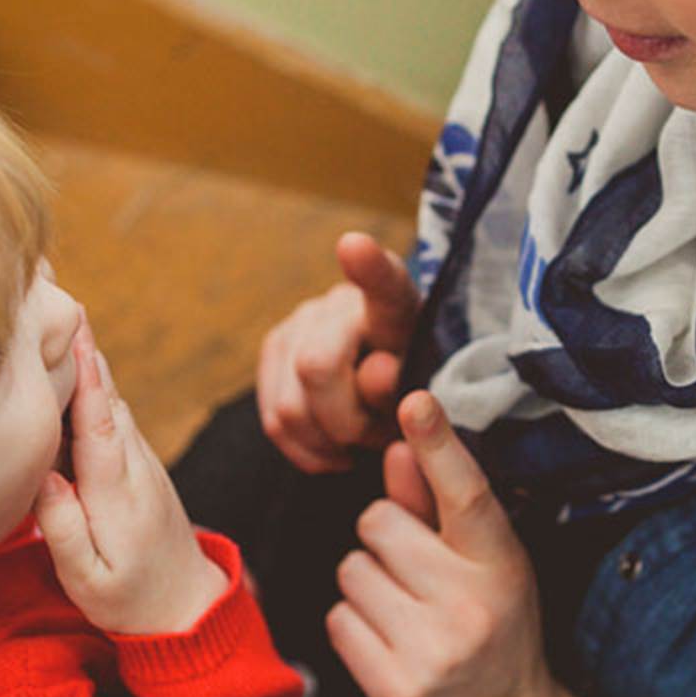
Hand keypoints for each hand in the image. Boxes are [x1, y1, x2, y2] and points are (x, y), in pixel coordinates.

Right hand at [37, 317, 228, 634]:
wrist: (186, 606)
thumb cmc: (130, 600)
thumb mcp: (88, 580)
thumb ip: (63, 529)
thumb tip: (40, 477)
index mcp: (117, 493)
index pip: (99, 423)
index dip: (87, 376)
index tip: (72, 331)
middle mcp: (134, 466)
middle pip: (105, 398)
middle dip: (82, 350)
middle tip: (49, 295)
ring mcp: (140, 462)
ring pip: (110, 403)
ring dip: (87, 360)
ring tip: (56, 313)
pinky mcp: (137, 465)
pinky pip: (112, 416)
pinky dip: (94, 385)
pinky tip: (72, 363)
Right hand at [256, 232, 419, 472]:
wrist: (392, 381)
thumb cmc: (414, 385)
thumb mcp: (422, 391)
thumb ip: (402, 383)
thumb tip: (374, 372)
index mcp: (394, 305)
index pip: (383, 283)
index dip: (368, 267)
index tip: (354, 246)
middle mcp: (339, 302)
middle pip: (314, 368)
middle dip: (346, 423)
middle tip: (377, 435)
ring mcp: (299, 321)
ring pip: (288, 408)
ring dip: (327, 442)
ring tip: (360, 440)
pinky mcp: (273, 349)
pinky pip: (273, 422)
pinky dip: (306, 450)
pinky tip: (334, 449)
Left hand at [325, 392, 595, 696]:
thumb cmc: (492, 627)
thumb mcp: (484, 564)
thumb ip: (436, 506)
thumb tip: (399, 444)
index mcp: (501, 564)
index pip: (465, 494)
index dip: (438, 444)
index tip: (415, 400)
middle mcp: (471, 605)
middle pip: (378, 523)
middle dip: (384, 540)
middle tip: (416, 575)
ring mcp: (433, 651)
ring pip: (351, 570)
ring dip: (366, 586)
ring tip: (405, 613)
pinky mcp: (395, 690)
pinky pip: (338, 621)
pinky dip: (355, 627)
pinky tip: (390, 645)